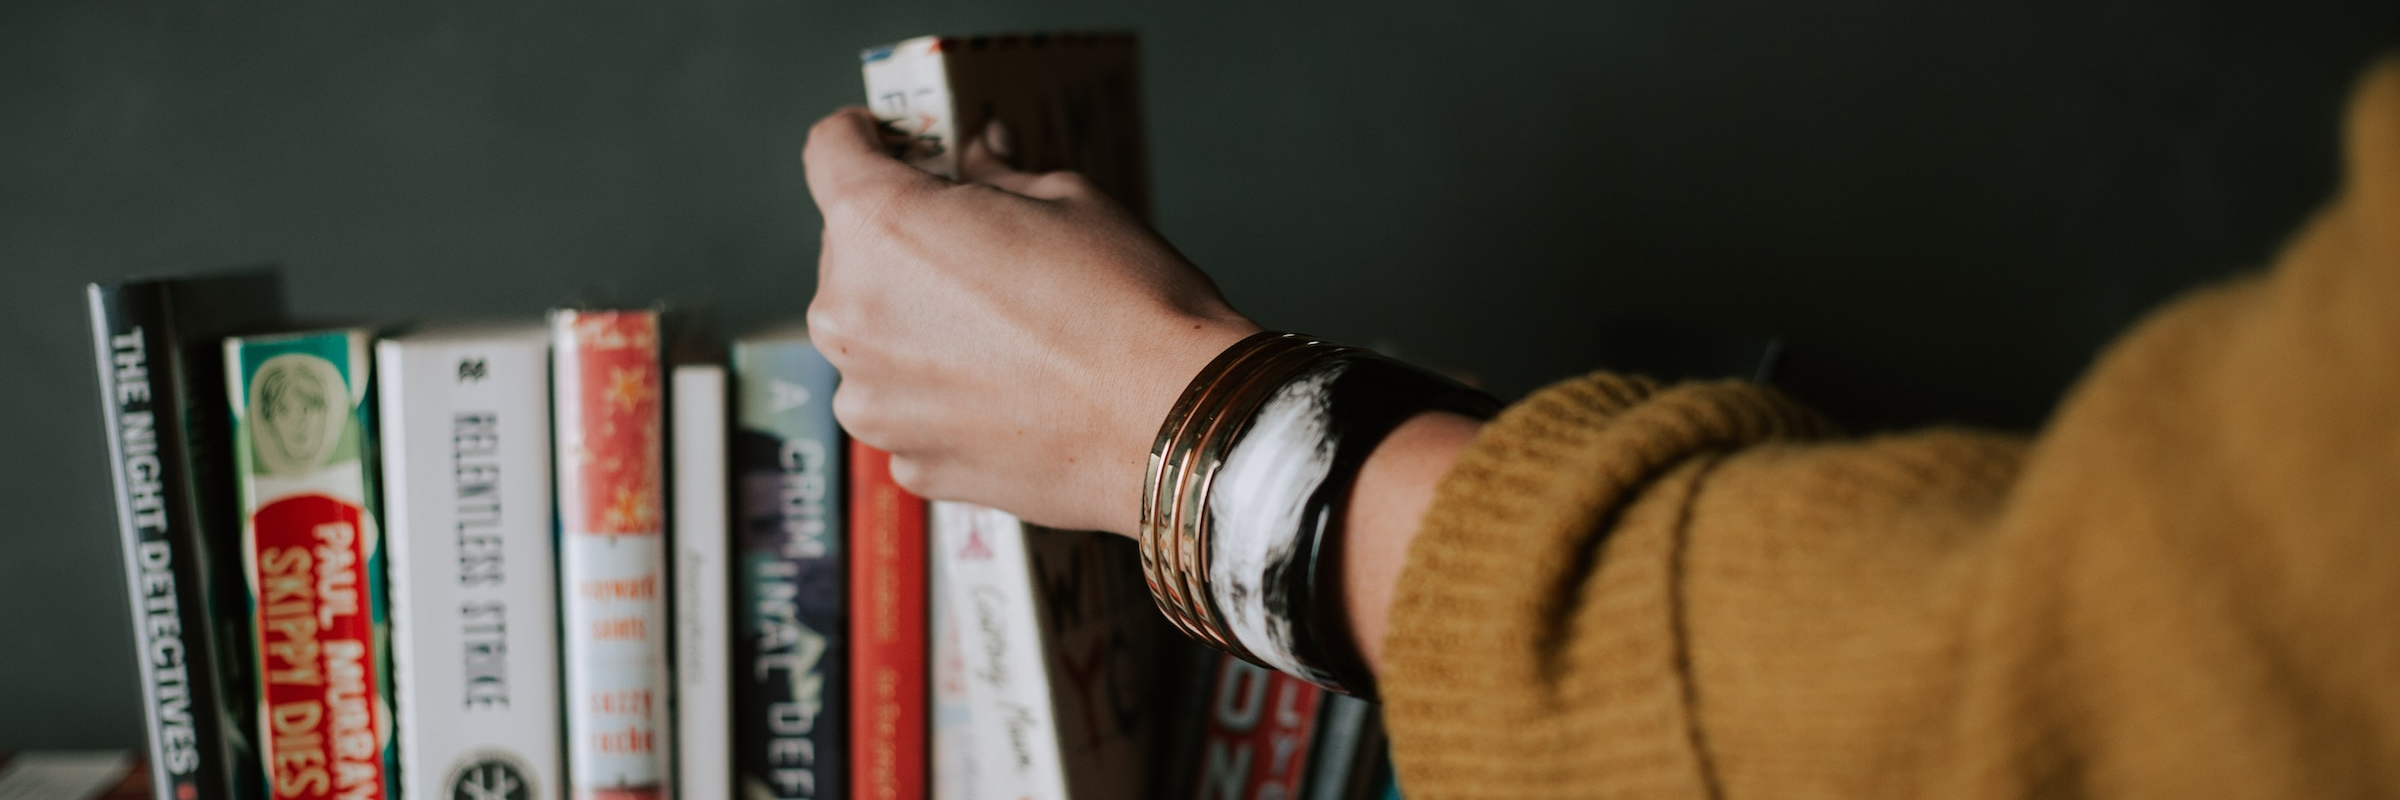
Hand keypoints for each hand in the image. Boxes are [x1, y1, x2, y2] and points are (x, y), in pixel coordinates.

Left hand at [803, 107, 1260, 534]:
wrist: (1174, 425)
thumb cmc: (1127, 306)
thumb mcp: (1067, 199)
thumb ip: (997, 177)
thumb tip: (980, 158)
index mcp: (880, 227)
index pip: (830, 152)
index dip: (862, 138)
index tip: (888, 144)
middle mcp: (851, 316)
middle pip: (851, 253)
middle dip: (904, 243)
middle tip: (980, 251)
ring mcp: (873, 402)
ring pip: (874, 340)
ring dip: (916, 327)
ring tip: (1004, 336)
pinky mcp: (909, 463)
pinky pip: (907, 409)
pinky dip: (942, 395)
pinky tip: (1011, 393)